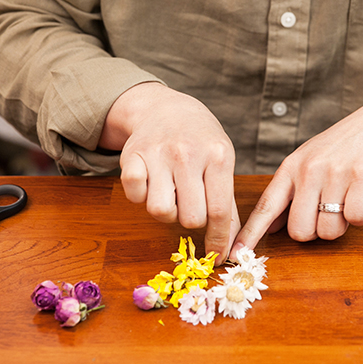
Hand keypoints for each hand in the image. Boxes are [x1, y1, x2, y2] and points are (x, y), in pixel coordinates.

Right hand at [99, 83, 239, 261]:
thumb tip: (231, 247)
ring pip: (160, 211)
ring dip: (166, 211)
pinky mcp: (131, 156)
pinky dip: (142, 197)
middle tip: (190, 203)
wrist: (165, 107)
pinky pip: (135, 197)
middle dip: (192, 220)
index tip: (218, 256)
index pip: (219, 211)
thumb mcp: (222, 161)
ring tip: (171, 192)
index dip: (219, 240)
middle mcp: (188, 154)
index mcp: (218, 156)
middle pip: (190, 218)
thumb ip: (226, 203)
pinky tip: (151, 183)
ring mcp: (158, 154)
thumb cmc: (200, 139)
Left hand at [232, 88, 362, 254]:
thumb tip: (269, 228)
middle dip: (316, 232)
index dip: (250, 234)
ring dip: (341, 225)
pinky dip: (361, 216)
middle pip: (299, 231)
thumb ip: (288, 194)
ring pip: (329, 230)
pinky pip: (355, 218)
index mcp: (291, 168)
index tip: (234, 255)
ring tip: (347, 200)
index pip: (264, 208)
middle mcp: (308, 170)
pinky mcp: (362, 176)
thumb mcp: (307, 162)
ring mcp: (334, 172)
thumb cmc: (344, 147)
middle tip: (328, 212)